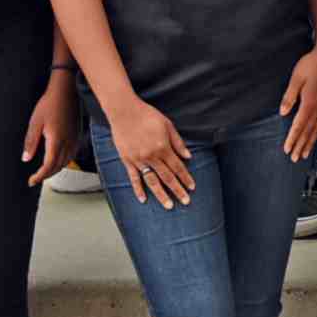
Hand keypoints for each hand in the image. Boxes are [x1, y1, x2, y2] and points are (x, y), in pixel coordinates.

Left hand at [22, 76, 80, 185]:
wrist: (66, 91)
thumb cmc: (49, 104)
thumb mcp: (35, 122)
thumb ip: (31, 142)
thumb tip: (26, 159)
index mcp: (56, 141)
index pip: (49, 165)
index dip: (40, 176)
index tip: (31, 181)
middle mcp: (68, 142)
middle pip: (58, 167)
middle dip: (46, 175)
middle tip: (35, 178)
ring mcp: (74, 139)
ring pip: (66, 162)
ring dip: (55, 169)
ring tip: (45, 172)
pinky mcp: (77, 135)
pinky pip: (72, 155)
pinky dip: (64, 162)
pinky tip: (58, 160)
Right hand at [101, 92, 193, 206]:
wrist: (124, 111)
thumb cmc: (147, 115)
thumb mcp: (167, 125)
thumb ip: (178, 142)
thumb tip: (188, 156)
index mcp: (163, 147)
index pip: (178, 167)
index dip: (186, 178)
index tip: (192, 188)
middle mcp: (152, 156)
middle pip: (167, 177)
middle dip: (178, 190)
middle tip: (186, 202)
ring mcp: (139, 160)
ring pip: (152, 181)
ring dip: (161, 194)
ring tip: (169, 206)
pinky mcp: (127, 160)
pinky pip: (133, 178)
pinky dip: (138, 189)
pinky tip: (143, 200)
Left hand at [277, 46, 316, 163]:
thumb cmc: (311, 65)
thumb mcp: (296, 79)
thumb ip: (289, 97)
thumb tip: (283, 113)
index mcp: (308, 103)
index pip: (298, 126)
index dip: (292, 139)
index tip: (287, 150)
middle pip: (308, 131)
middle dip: (301, 145)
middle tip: (295, 158)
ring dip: (310, 142)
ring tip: (305, 153)